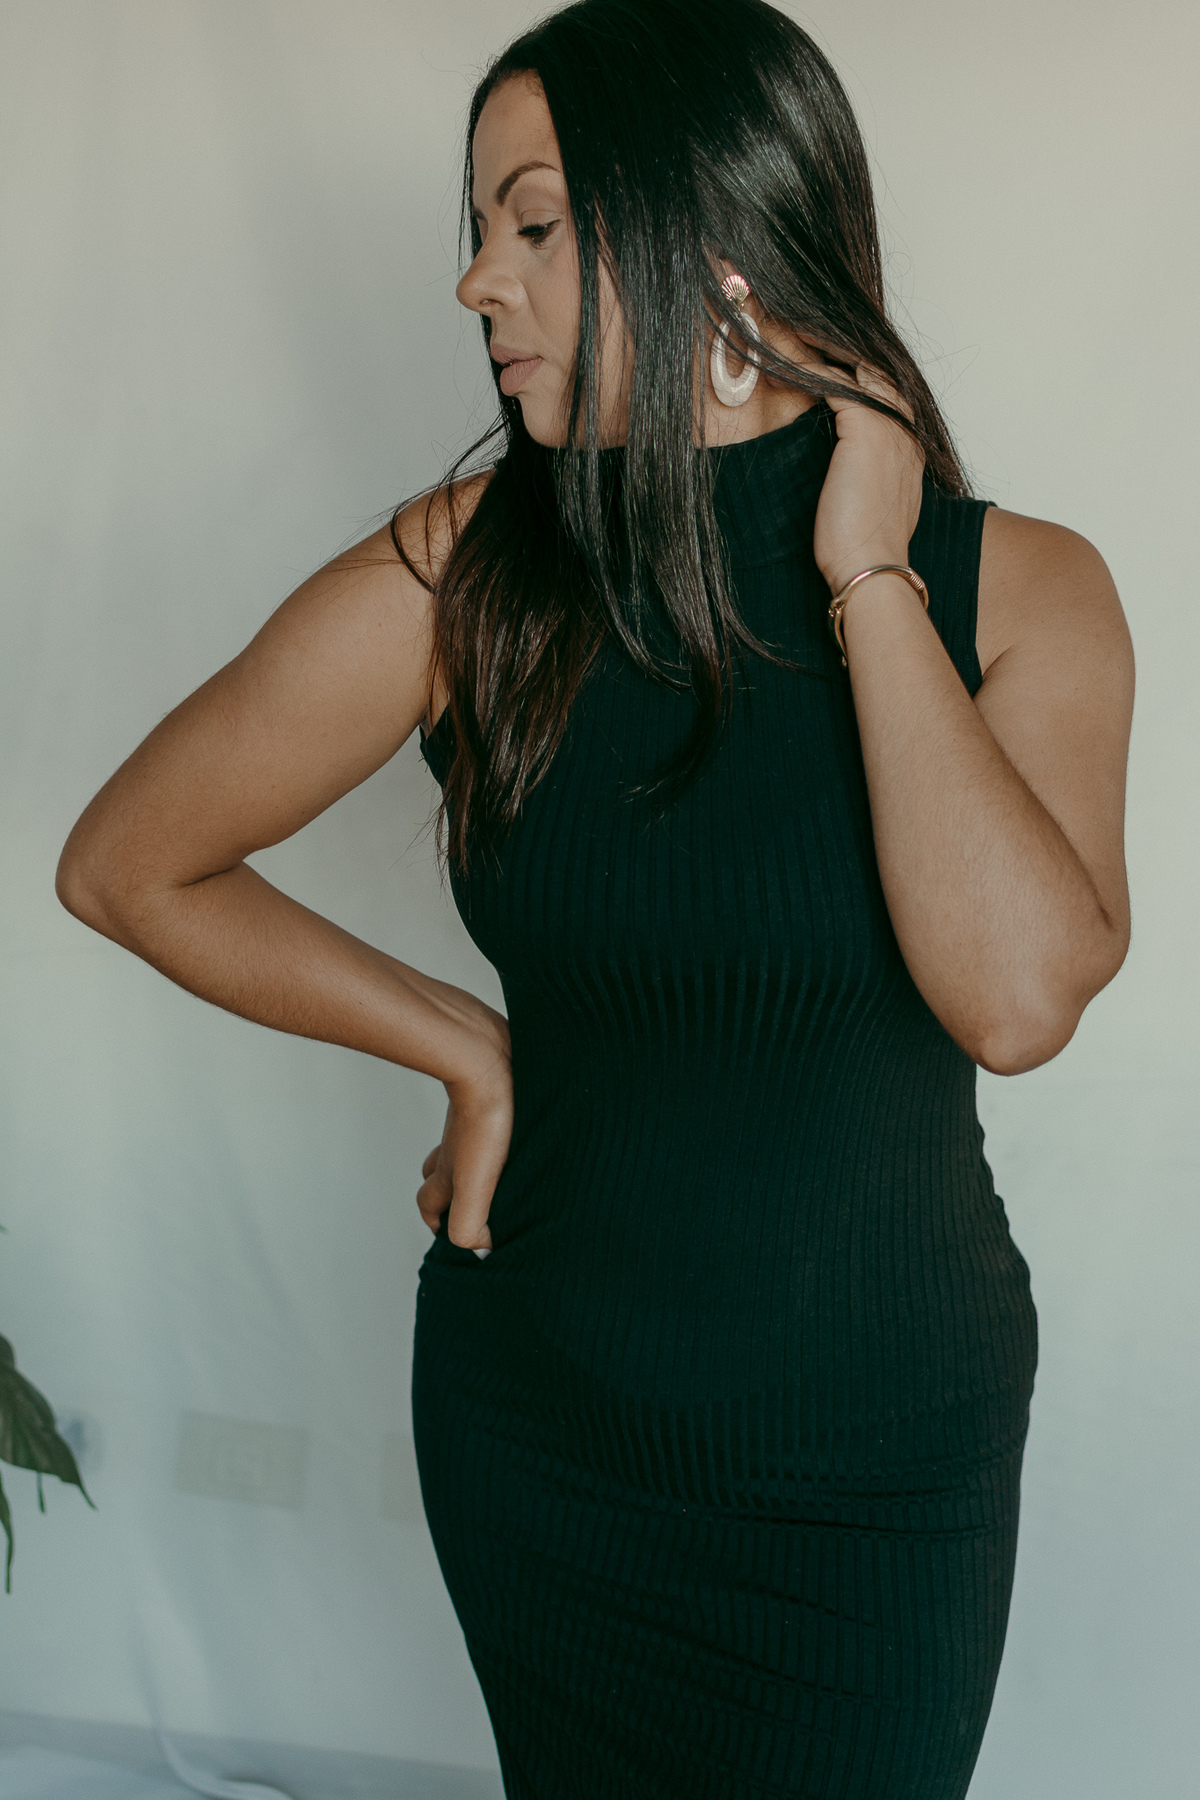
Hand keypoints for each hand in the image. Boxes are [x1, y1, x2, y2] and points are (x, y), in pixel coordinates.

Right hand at [416, 1006, 511, 1254]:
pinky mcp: (493, 1095)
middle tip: (473, 1207)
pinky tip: (518, 1133)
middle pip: (436, 1175)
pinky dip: (494, 1132)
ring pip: (459, 1145)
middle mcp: (455, 1147)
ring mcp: (470, 1120)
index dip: (439, 1224)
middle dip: (448, 1197)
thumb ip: (468, 1222)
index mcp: (451, 1170)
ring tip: (499, 1176)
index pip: (430, 1206)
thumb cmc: (487, 1119)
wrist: (489, 1057)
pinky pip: (485, 1118)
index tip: (459, 1235)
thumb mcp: (475, 1183)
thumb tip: (482, 1248)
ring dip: (470, 1163)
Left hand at [808, 357, 925, 598]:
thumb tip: (838, 470)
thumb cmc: (860, 547)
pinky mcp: (866, 427)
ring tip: (788, 335)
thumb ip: (859, 473)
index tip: (822, 363)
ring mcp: (890, 424)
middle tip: (800, 334)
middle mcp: (905, 429)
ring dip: (820, 349)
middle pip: (873, 371)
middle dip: (837, 350)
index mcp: (908, 447)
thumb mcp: (865, 502)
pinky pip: (833, 381)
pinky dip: (806, 367)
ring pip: (855, 368)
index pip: (882, 393)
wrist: (870, 567)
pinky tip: (781, 359)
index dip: (852, 374)